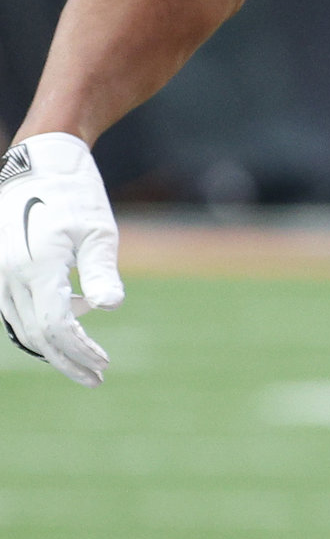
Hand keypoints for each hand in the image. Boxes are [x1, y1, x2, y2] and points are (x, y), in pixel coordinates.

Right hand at [0, 133, 123, 386]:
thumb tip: (110, 308)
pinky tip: (66, 329)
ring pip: (21, 326)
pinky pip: (13, 310)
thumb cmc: (76, 193)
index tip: (104, 367)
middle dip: (67, 359)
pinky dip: (37, 326)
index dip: (80, 351)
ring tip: (86, 358)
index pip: (55, 326)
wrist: (38, 161)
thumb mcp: (99, 231)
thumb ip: (102, 272)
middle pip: (36, 334)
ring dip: (52, 346)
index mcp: (35, 265)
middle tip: (97, 377)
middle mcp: (7, 272)